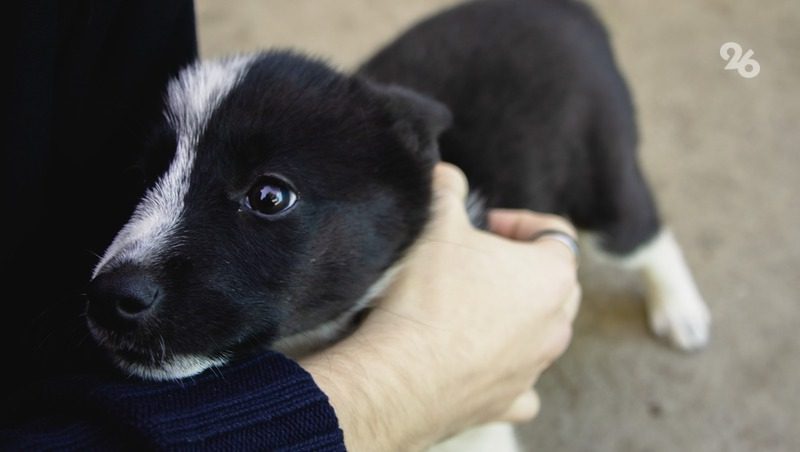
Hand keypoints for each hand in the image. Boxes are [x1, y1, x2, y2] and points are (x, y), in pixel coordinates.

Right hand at [301, 163, 580, 450]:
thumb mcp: (436, 224)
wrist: (403, 374)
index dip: (519, 222)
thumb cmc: (429, 295)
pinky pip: (521, 385)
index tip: (484, 226)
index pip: (556, 233)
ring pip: (540, 333)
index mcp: (552, 275)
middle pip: (555, 284)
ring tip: (467, 309)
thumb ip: (447, 190)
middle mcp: (557, 323)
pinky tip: (478, 363)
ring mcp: (535, 366)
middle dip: (521, 269)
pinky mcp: (509, 401)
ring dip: (514, 317)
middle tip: (476, 263)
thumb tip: (446, 174)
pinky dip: (506, 372)